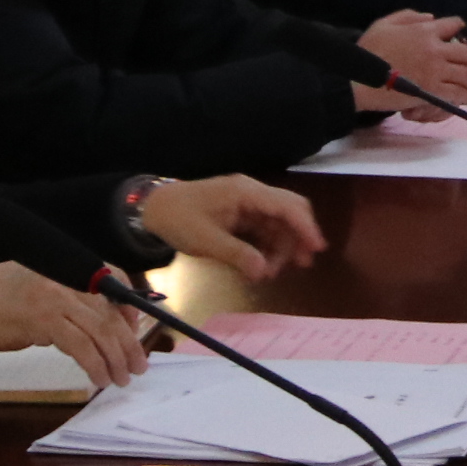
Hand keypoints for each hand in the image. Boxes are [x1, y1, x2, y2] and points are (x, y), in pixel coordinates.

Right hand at [0, 263, 146, 389]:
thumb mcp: (35, 285)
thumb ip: (63, 295)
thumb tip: (89, 320)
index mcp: (66, 269)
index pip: (112, 279)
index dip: (128, 307)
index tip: (134, 329)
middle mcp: (65, 280)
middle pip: (110, 312)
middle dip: (128, 342)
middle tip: (138, 365)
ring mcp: (55, 299)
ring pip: (100, 331)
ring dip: (115, 359)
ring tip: (122, 378)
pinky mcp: (43, 321)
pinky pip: (80, 346)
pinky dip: (94, 364)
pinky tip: (99, 378)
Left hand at [136, 177, 324, 281]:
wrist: (149, 210)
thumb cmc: (177, 220)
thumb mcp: (205, 241)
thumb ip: (237, 255)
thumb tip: (263, 272)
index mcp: (246, 193)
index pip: (287, 206)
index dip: (305, 227)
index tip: (317, 248)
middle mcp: (252, 194)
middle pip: (288, 211)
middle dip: (298, 237)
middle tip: (302, 264)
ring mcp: (246, 204)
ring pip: (277, 223)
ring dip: (280, 246)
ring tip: (272, 272)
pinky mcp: (239, 214)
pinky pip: (262, 229)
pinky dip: (266, 246)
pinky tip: (262, 265)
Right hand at [354, 10, 466, 116]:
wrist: (357, 79)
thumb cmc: (367, 51)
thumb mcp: (384, 24)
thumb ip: (409, 16)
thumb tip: (431, 17)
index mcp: (424, 31)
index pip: (455, 25)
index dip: (459, 29)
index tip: (458, 37)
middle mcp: (435, 50)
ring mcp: (435, 72)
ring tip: (466, 82)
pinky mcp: (432, 92)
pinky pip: (458, 93)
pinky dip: (463, 95)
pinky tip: (461, 96)